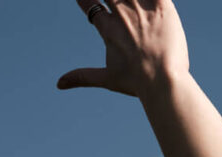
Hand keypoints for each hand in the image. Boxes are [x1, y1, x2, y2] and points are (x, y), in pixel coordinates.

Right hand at [57, 0, 189, 98]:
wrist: (163, 81)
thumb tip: (59, 84)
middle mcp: (122, 14)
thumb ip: (83, 77)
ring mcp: (141, 8)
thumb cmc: (137, 83)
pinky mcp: (162, 6)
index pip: (88, 4)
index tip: (85, 1)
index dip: (85, 0)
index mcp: (108, 29)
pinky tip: (150, 0)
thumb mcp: (107, 79)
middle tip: (114, 5)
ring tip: (128, 3)